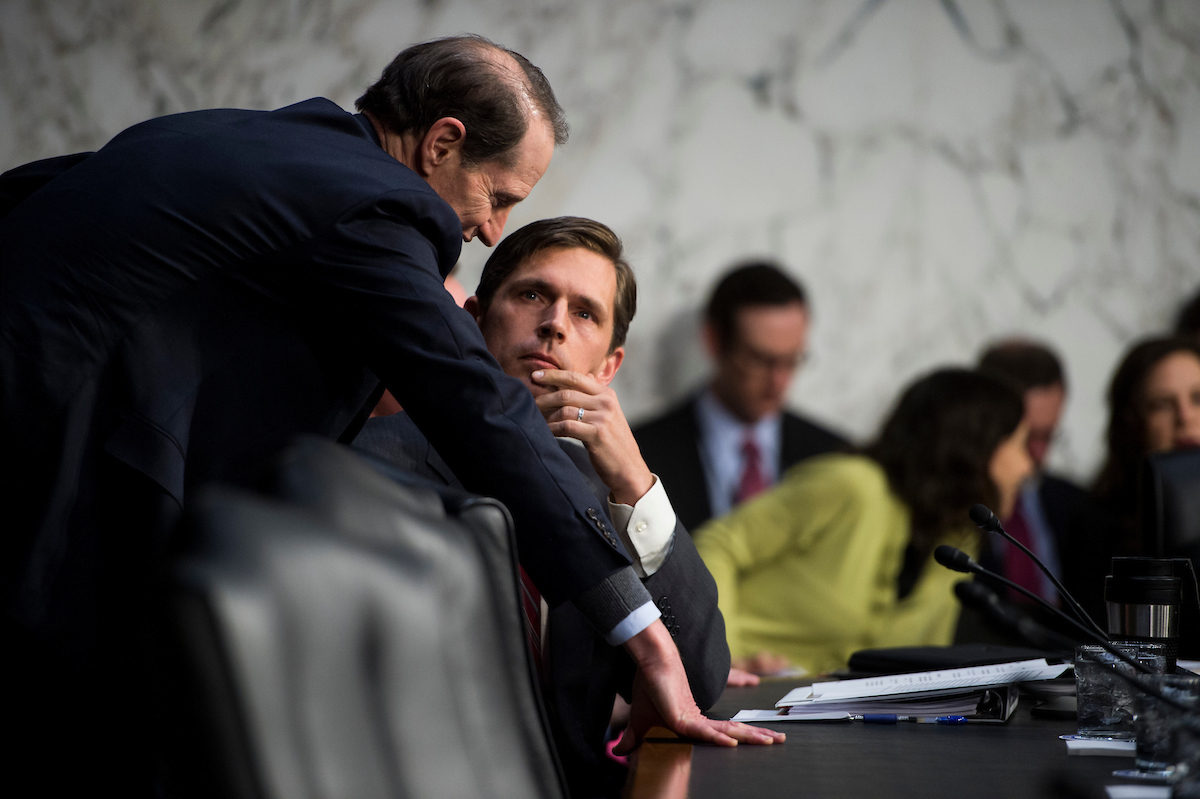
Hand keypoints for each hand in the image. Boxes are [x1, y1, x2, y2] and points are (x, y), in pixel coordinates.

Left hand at [532, 369, 653, 504]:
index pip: (575, 377)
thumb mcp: (608, 414)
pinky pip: (567, 426)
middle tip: (530, 402)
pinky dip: (552, 429)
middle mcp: (606, 402)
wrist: (629, 468)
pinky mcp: (597, 434)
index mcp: (607, 394)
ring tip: (536, 419)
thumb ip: (593, 397)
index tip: (535, 375)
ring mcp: (603, 418)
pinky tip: (546, 432)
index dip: (553, 374)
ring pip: (565, 409)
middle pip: (567, 392)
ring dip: (547, 415)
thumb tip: (579, 378)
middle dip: (544, 396)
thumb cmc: (612, 442)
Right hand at [614, 620, 784, 753]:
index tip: (761, 739)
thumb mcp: (640, 720)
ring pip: (727, 731)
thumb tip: (619, 751)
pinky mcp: (685, 715)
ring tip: (773, 740)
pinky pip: (705, 731)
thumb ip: (635, 737)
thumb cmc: (648, 686)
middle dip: (757, 736)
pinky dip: (718, 738)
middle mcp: (699, 718)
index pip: (721, 733)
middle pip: (733, 731)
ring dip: (751, 736)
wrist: (648, 662)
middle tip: (781, 741)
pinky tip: (733, 743)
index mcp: (693, 720)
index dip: (740, 737)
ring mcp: (694, 716)